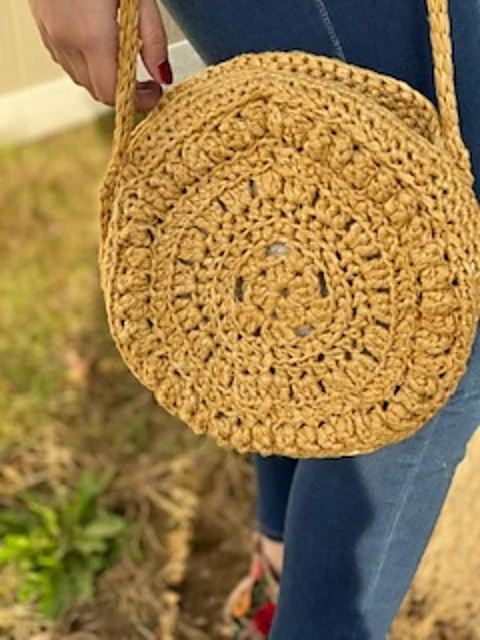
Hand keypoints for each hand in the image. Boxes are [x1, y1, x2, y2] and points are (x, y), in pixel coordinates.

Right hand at [28, 0, 171, 110]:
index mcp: (92, 34)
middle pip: (97, 90)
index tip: (155, 92)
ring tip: (126, 61)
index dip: (137, 100)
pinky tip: (102, 47)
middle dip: (124, 92)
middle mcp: (66, 39)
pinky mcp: (43, 27)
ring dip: (104, 78)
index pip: (112, 91)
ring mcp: (50, 34)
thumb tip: (164, 75)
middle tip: (146, 82)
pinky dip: (87, 63)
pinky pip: (67, 60)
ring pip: (80, 78)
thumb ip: (153, 38)